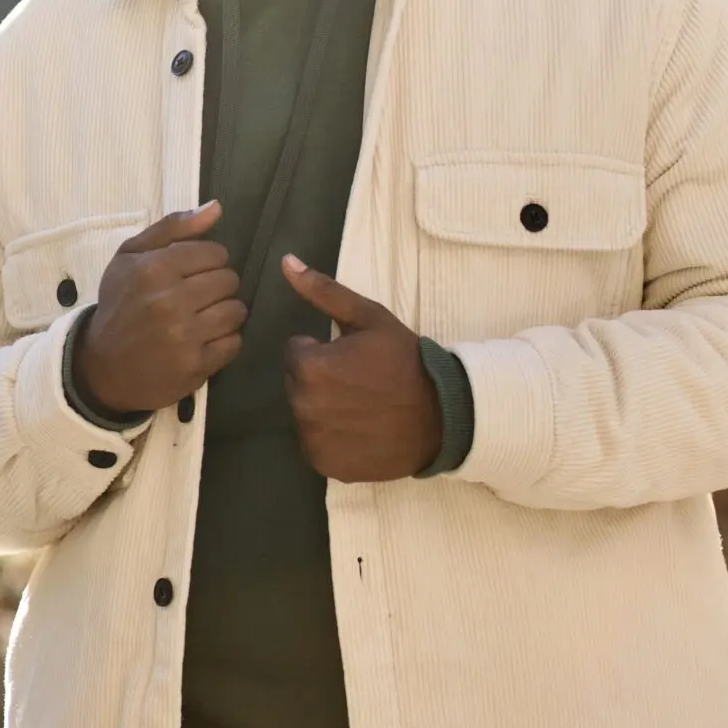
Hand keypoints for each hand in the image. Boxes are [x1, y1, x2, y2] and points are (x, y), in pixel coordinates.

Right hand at [74, 201, 245, 415]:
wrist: (103, 367)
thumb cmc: (120, 305)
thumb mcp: (130, 257)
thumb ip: (173, 227)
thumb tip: (216, 207)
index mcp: (154, 268)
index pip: (215, 253)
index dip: (209, 261)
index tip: (194, 273)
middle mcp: (170, 300)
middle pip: (229, 281)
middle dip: (218, 286)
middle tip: (199, 297)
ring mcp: (184, 336)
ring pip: (236, 311)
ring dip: (225, 313)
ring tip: (205, 318)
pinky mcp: (195, 365)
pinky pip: (234, 343)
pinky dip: (225, 341)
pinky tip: (205, 340)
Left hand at [280, 256, 441, 481]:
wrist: (441, 415)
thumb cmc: (404, 360)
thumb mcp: (368, 317)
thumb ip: (323, 291)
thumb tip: (286, 262)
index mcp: (309, 367)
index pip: (295, 352)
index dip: (322, 351)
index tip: (351, 358)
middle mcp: (303, 406)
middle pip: (297, 384)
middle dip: (319, 379)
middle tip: (357, 381)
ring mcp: (313, 439)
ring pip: (305, 414)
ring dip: (323, 408)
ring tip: (360, 405)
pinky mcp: (325, 465)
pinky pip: (316, 444)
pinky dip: (331, 438)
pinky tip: (359, 429)